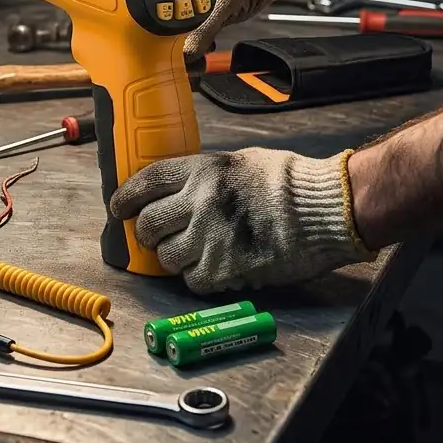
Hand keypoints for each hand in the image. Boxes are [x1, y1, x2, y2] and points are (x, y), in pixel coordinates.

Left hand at [110, 149, 374, 293]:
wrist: (324, 208)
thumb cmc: (289, 181)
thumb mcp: (240, 162)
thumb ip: (207, 177)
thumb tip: (182, 191)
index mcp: (202, 170)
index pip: (147, 181)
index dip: (126, 196)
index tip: (118, 208)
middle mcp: (199, 202)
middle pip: (150, 224)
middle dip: (147, 234)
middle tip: (154, 237)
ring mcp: (210, 237)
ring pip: (167, 257)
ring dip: (172, 258)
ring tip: (189, 254)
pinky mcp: (226, 268)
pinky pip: (193, 280)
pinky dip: (198, 278)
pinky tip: (211, 269)